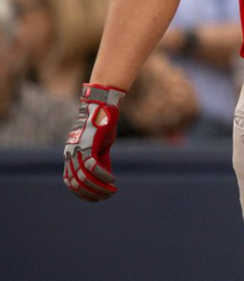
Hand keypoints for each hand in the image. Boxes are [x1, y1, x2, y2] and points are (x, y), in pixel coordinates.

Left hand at [62, 83, 125, 201]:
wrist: (102, 106)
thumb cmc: (101, 125)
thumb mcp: (100, 145)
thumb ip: (100, 160)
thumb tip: (104, 178)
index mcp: (70, 155)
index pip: (70, 182)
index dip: (81, 193)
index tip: (95, 198)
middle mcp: (71, 155)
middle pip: (77, 183)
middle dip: (92, 193)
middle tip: (106, 196)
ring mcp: (78, 150)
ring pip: (85, 177)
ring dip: (99, 187)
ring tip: (111, 191)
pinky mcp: (88, 145)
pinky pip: (94, 167)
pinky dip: (103, 176)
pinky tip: (112, 180)